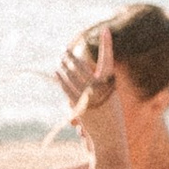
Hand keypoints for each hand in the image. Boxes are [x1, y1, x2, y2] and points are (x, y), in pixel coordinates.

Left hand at [58, 25, 126, 157]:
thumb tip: (83, 73)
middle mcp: (101, 90)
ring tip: (60, 58)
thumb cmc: (112, 119)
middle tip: (65, 49)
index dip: (107, 44)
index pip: (109, 60)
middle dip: (73, 57)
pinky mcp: (79, 106)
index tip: (105, 29)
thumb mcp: (110, 98)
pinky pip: (67, 89)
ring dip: (65, 66)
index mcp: (111, 86)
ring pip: (72, 77)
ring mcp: (89, 98)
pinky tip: (57, 72)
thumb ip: (99, 85)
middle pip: (83, 67)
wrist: (110, 139)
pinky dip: (61, 79)